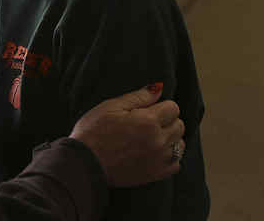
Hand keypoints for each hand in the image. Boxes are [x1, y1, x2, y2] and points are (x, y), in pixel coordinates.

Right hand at [69, 83, 184, 187]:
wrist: (84, 163)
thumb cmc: (93, 131)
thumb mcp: (111, 106)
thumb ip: (138, 97)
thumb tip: (159, 88)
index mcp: (148, 121)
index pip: (173, 108)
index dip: (160, 106)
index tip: (147, 110)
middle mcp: (158, 141)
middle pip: (179, 125)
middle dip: (166, 121)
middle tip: (146, 123)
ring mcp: (158, 159)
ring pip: (180, 144)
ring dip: (169, 139)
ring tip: (149, 138)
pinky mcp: (155, 174)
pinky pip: (176, 164)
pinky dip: (169, 157)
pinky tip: (153, 153)